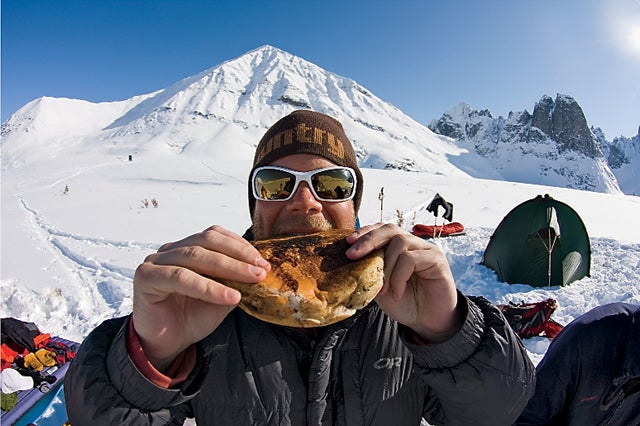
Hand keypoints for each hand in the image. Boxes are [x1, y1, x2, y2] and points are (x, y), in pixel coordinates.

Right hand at [132, 225, 269, 369]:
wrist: (167, 344)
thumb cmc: (192, 318)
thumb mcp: (222, 296)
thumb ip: (235, 280)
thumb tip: (261, 269)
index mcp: (186, 248)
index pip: (215, 235)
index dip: (240, 245)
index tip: (263, 261)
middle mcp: (170, 250)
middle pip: (207, 241)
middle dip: (238, 255)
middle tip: (261, 270)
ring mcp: (155, 262)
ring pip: (195, 256)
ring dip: (228, 267)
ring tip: (251, 280)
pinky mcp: (146, 278)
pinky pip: (181, 278)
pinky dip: (208, 287)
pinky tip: (229, 296)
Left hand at [346, 223, 461, 342]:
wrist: (426, 322)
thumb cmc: (404, 303)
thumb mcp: (380, 285)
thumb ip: (369, 270)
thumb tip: (348, 259)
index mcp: (400, 247)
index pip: (381, 230)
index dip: (365, 233)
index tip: (347, 242)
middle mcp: (414, 244)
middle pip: (390, 229)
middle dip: (368, 240)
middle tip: (352, 254)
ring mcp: (426, 250)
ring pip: (400, 243)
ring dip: (386, 266)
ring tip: (383, 290)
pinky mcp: (436, 259)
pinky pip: (411, 259)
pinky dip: (399, 277)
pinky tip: (397, 293)